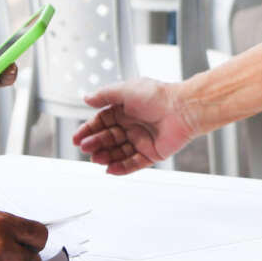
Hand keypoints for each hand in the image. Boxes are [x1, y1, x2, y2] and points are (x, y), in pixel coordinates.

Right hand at [71, 79, 197, 173]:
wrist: (184, 108)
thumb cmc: (158, 95)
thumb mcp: (126, 90)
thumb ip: (105, 95)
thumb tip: (86, 97)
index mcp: (125, 110)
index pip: (102, 122)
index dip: (89, 130)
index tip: (77, 138)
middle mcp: (132, 125)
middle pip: (108, 138)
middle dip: (96, 143)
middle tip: (86, 148)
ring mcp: (142, 140)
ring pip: (119, 152)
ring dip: (106, 156)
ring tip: (97, 159)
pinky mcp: (152, 153)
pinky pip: (134, 163)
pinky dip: (122, 168)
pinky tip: (110, 169)